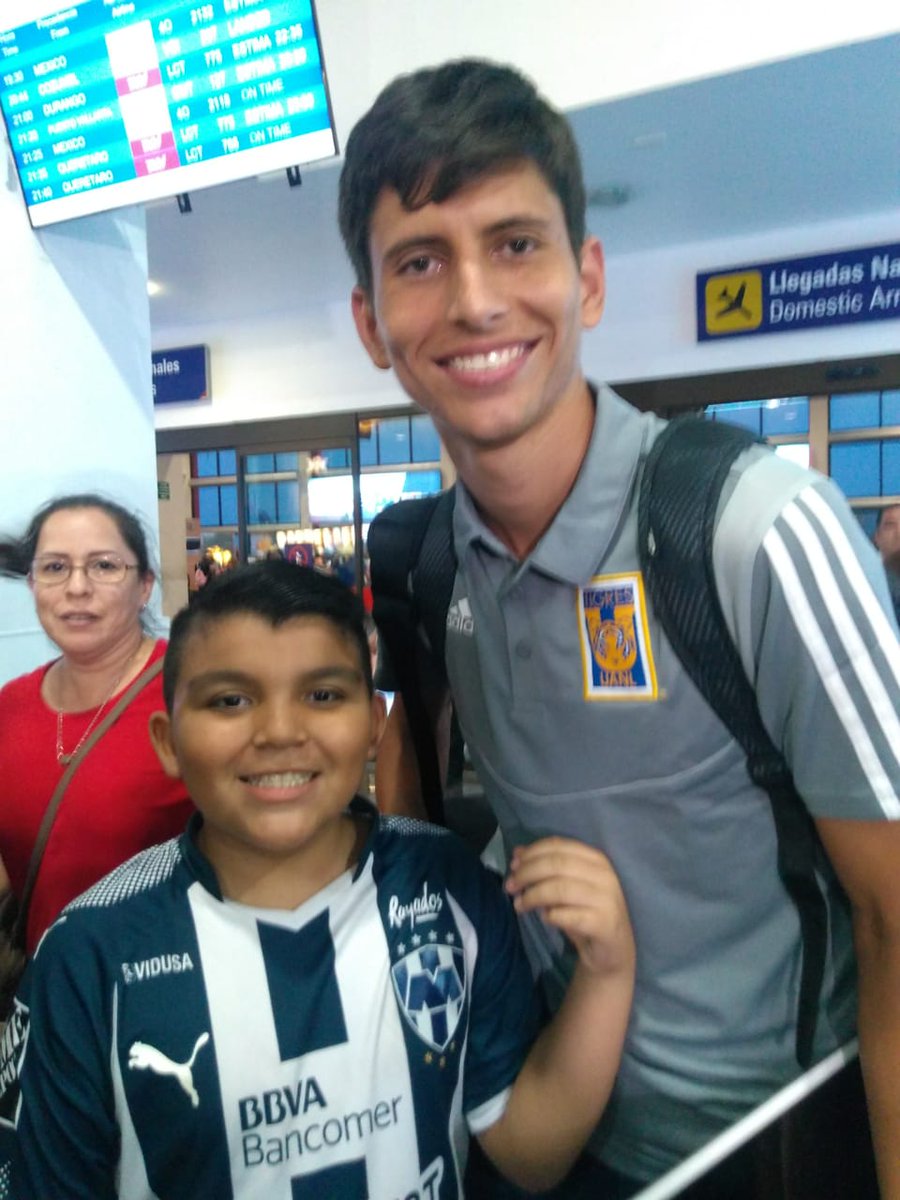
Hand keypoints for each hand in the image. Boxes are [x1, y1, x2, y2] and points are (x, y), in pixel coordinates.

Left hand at [505, 837, 633, 977]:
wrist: (613, 950)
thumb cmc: (585, 913)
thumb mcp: (564, 886)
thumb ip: (545, 868)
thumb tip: (517, 853)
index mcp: (596, 859)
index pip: (558, 846)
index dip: (532, 853)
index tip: (513, 865)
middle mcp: (604, 875)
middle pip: (557, 865)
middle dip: (527, 873)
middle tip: (509, 886)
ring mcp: (607, 899)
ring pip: (561, 889)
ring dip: (533, 896)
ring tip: (519, 905)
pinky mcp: (605, 924)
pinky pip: (569, 916)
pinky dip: (551, 916)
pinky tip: (545, 918)